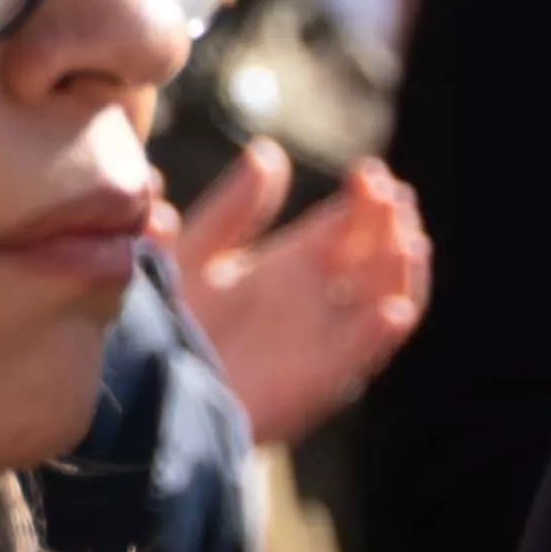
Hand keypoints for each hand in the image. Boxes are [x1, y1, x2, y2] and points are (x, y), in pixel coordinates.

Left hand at [161, 148, 428, 445]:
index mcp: (292, 265)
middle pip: (376, 256)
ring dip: (402, 273)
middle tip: (391, 194)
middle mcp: (317, 300)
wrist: (142, 398)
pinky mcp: (317, 380)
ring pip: (385, 299)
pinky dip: (381, 336)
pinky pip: (360, 357)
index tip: (367, 172)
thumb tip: (268, 153)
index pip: (347, 224)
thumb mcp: (191, 256)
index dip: (365, 198)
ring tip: (408, 242)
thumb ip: (230, 212)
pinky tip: (392, 311)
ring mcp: (322, 339)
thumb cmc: (162, 327)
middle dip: (391, 225)